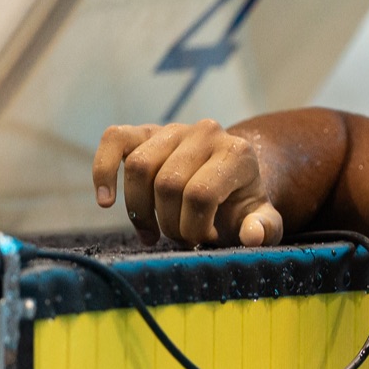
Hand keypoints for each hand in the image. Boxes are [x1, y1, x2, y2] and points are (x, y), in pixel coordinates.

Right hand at [93, 119, 284, 247]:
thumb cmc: (241, 205)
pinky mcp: (144, 131)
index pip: (201, 194)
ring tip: (152, 232)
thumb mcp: (262, 220)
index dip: (194, 227)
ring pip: (138, 167)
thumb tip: (252, 235)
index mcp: (237, 154)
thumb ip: (264, 228)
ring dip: (139, 209)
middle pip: (167, 184)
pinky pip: (114, 140)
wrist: (228, 179)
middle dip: (169, 223)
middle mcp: (206, 133)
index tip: (204, 240)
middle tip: (180, 238)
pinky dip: (103, 170)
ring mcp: (173, 128)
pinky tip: (106, 201)